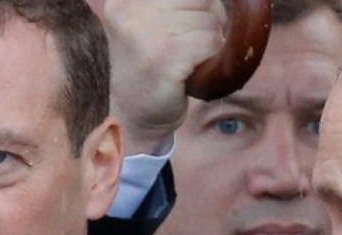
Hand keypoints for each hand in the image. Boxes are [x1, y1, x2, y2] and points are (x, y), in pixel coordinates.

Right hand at [99, 0, 226, 154]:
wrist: (136, 117)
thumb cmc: (154, 69)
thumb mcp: (156, 23)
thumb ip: (182, 5)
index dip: (201, 6)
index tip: (190, 29)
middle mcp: (130, 8)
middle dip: (207, 22)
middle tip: (186, 49)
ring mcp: (145, 31)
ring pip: (210, 21)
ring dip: (209, 44)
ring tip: (185, 62)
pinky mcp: (163, 54)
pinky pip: (211, 41)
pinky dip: (211, 59)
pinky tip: (191, 72)